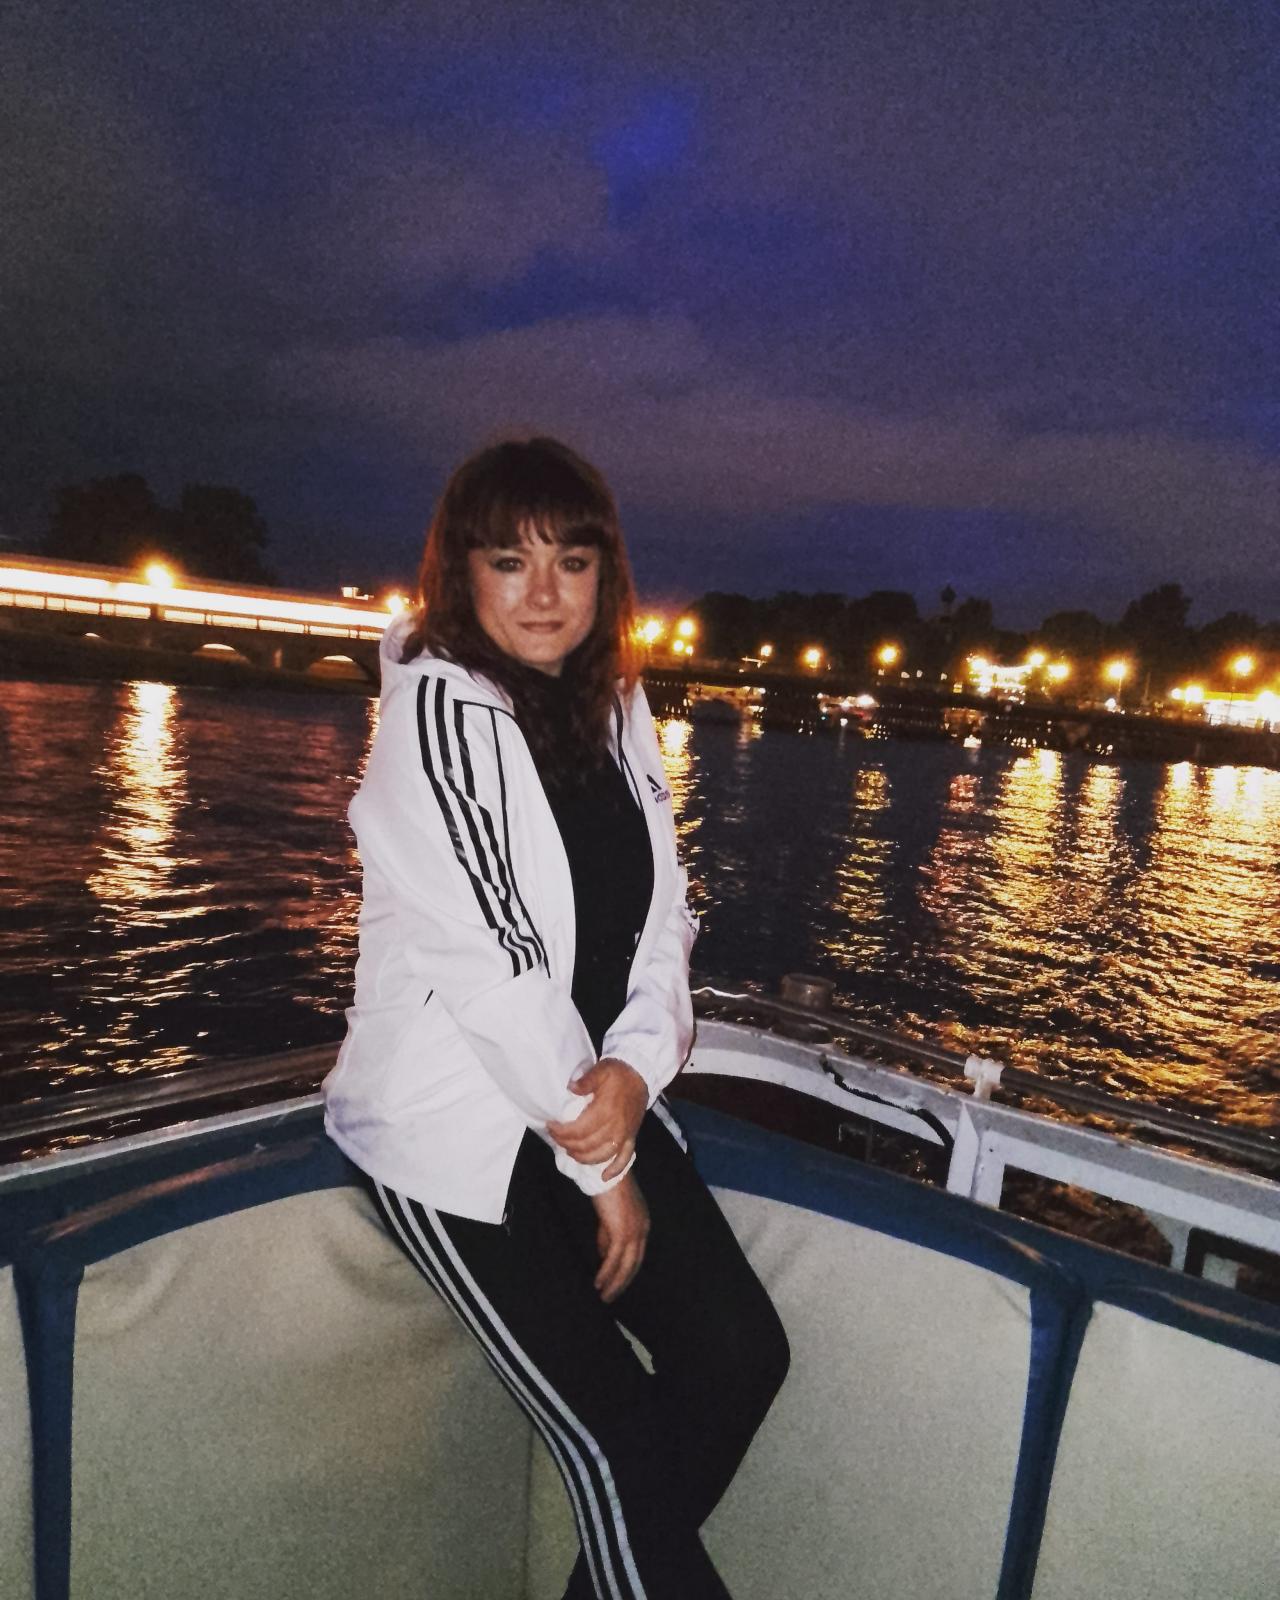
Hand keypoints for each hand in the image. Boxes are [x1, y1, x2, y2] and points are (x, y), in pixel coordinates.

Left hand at [548, 1058, 647, 1180]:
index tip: (550, 1126)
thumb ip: (585, 1081)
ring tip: (570, 1150)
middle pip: (587, 1145)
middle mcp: (615, 1126)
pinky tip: (604, 1176)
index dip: (561, 1132)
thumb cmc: (619, 1072)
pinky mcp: (632, 1136)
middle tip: (556, 1136)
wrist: (641, 1073)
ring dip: (584, 1158)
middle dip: (567, 1143)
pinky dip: (615, 1169)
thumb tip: (570, 1088)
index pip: (578, 1130)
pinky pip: (625, 1158)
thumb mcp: (601, 1070)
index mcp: (605, 1111)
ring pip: (602, 1155)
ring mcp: (625, 1134)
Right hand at [591, 1174, 648, 1302]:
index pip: (636, 1255)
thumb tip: (605, 1256)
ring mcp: (634, 1231)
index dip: (626, 1272)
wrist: (605, 1172)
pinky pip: (614, 1260)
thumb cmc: (605, 1188)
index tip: (616, 1285)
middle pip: (634, 1264)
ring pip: (626, 1266)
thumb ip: (608, 1235)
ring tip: (604, 1297)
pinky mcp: (621, 1232)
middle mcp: (642, 1229)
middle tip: (610, 1297)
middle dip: (622, 1283)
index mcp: (642, 1223)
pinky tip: (598, 1283)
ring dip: (614, 1283)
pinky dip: (606, 1273)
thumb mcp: (608, 1215)